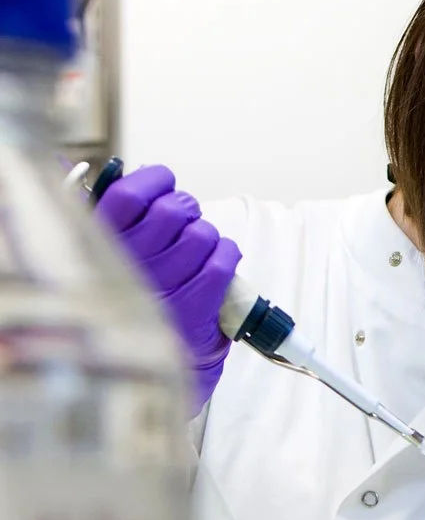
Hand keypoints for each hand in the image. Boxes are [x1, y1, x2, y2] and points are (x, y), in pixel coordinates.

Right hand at [97, 165, 240, 412]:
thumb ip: (114, 212)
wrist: (147, 351)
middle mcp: (131, 264)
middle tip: (182, 221)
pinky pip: (223, 261)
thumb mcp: (105, 250)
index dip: (155, 180)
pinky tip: (216, 261)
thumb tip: (114, 168)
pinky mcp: (195, 305)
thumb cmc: (131, 289)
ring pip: (203, 235)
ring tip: (195, 249)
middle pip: (175, 211)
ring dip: (207, 236)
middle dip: (186, 209)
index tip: (163, 182)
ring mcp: (164, 285)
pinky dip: (227, 254)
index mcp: (103, 244)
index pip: (130, 194)